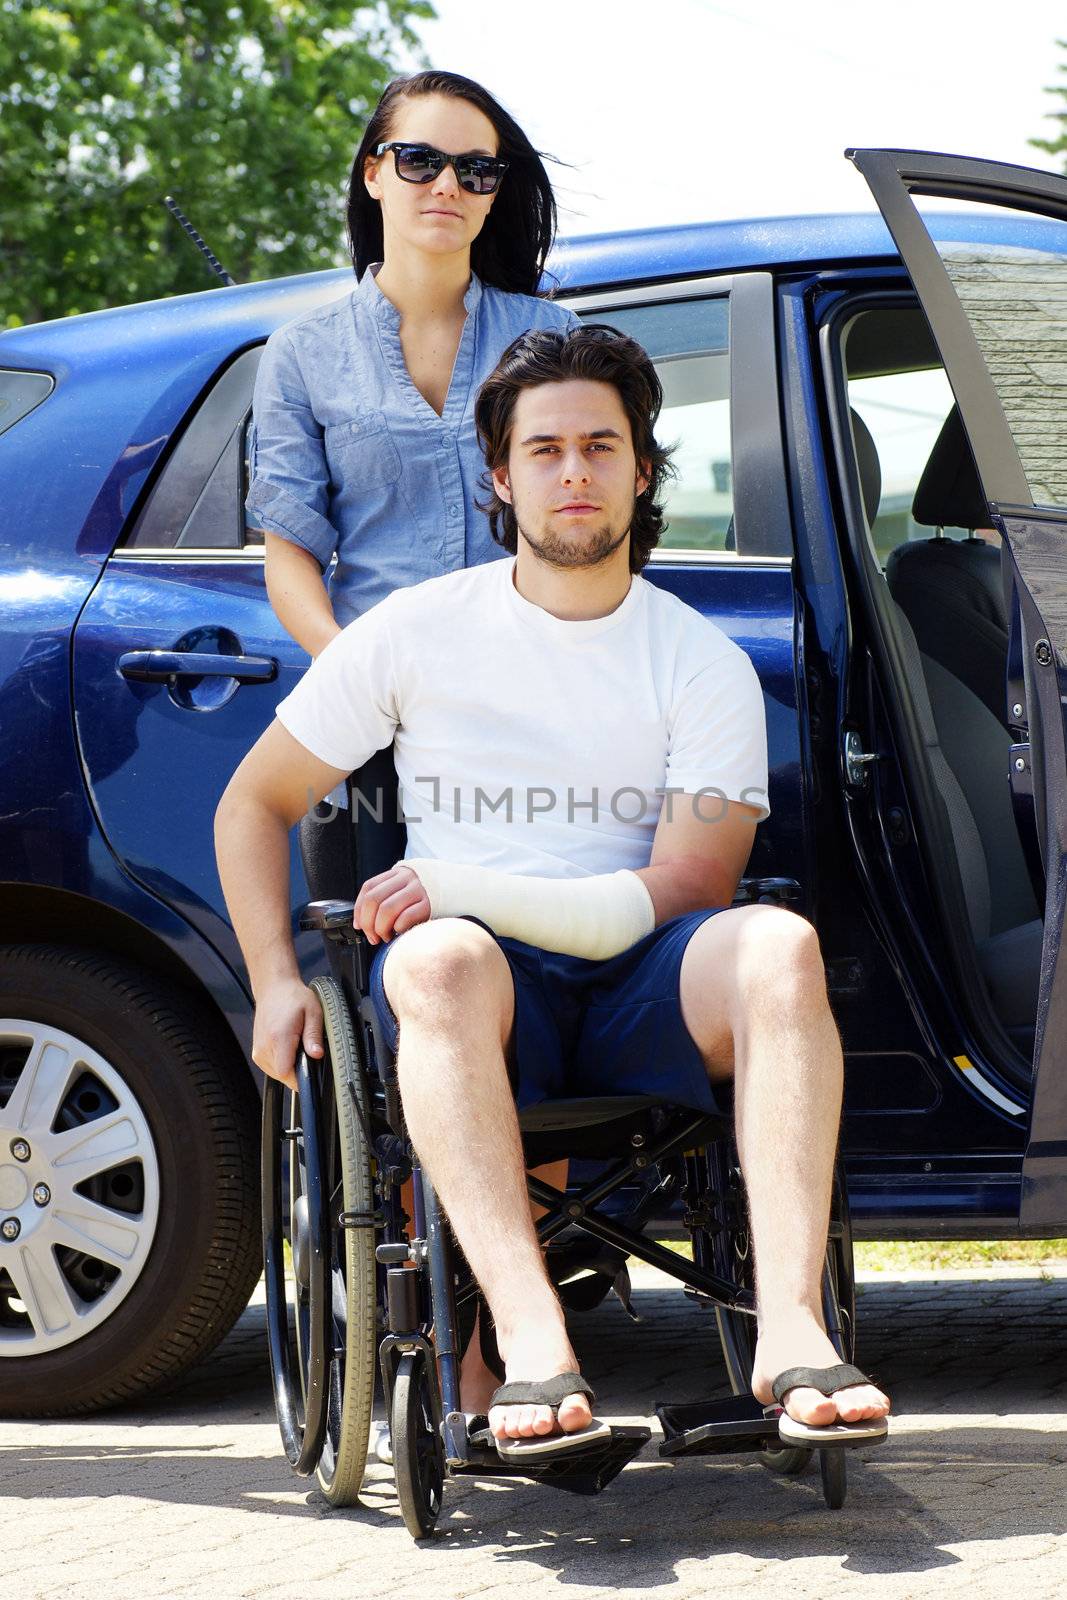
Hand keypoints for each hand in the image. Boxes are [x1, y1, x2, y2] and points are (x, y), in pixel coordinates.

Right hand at [251, 978, 324, 1092]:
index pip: (286, 1073)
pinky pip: (273, 1069)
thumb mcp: (313, 1011)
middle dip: (299, 1069)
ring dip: (291, 1066)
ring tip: (296, 1044)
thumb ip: (314, 1035)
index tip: (310, 1068)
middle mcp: (264, 1047)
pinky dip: (283, 1063)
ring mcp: (258, 1051)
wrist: (273, 989)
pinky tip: (288, 1047)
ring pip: (279, 1074)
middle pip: (284, 1076)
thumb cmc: (293, 997)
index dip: (301, 1076)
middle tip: (306, 1049)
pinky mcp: (257, 1054)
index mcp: (278, 1037)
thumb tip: (317, 1055)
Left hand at [353, 862, 430, 944]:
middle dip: (369, 923)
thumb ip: (386, 898)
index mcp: (397, 873)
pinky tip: (400, 933)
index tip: (360, 926)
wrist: (461, 890)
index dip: (359, 909)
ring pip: (387, 909)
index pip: (369, 888)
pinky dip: (398, 928)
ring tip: (386, 937)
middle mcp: (407, 878)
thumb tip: (361, 923)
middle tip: (373, 937)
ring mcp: (419, 890)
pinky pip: (406, 917)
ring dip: (381, 928)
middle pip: (374, 900)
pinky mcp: (430, 904)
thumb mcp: (406, 890)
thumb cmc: (426, 897)